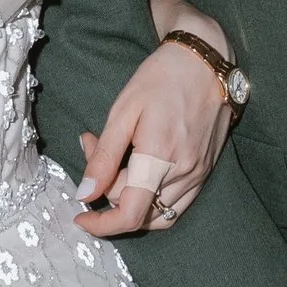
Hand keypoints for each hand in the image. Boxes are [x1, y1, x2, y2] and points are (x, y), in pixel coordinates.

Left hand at [76, 0, 234, 236]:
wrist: (205, 61)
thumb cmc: (162, 78)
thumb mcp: (124, 111)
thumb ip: (104, 156)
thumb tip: (85, 193)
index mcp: (160, 158)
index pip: (130, 213)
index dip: (101, 225)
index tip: (80, 216)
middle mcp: (184, 173)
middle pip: (138, 211)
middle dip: (107, 191)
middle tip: (92, 145)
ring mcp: (198, 175)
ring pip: (159, 215)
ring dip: (130, 201)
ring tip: (115, 164)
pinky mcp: (206, 171)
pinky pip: (177, 205)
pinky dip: (153, 201)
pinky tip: (138, 173)